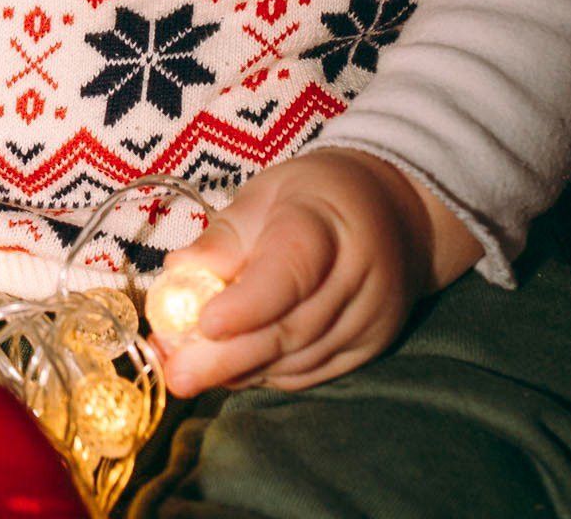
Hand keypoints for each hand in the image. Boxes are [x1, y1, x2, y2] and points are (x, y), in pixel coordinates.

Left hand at [152, 149, 481, 395]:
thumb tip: (177, 273)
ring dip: (242, 372)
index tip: (205, 323)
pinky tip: (234, 371)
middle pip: (292, 326)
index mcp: (325, 219)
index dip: (249, 304)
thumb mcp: (264, 194)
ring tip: (191, 372)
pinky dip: (269, 375)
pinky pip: (313, 373)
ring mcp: (370, 316)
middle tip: (178, 373)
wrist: (393, 213)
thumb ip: (223, 237)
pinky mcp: (372, 346)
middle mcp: (358, 273)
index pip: (292, 268)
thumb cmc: (313, 197)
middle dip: (230, 356)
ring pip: (301, 359)